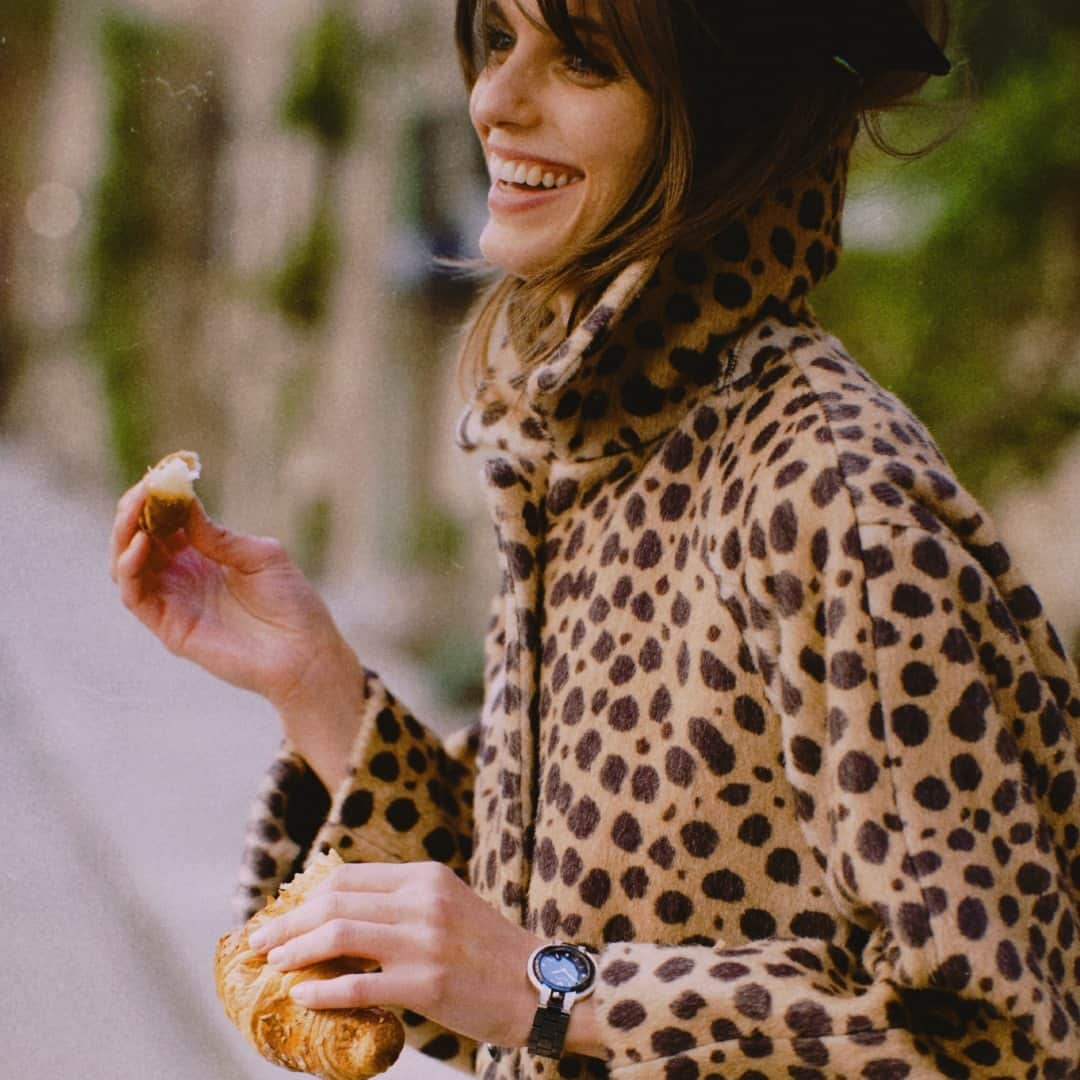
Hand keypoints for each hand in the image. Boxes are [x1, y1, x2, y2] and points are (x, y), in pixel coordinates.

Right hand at [109, 482, 364, 785]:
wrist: (305, 651)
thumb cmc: (292, 602)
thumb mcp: (262, 556)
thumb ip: (220, 536)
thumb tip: (184, 506)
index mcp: (206, 555)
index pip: (167, 521)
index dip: (159, 497)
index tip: (161, 472)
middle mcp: (183, 576)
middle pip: (139, 539)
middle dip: (135, 511)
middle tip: (142, 489)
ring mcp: (174, 601)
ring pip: (127, 565)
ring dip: (124, 534)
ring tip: (135, 512)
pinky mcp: (169, 627)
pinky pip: (135, 596)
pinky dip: (129, 568)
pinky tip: (140, 544)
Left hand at [247, 861, 571, 1051]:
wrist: (537, 983)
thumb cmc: (486, 949)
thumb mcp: (446, 905)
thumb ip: (401, 902)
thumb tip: (338, 913)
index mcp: (424, 876)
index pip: (348, 877)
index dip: (305, 896)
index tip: (280, 915)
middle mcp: (422, 900)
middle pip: (335, 901)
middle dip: (288, 921)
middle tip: (260, 941)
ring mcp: (424, 940)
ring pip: (339, 934)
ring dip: (296, 950)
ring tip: (273, 964)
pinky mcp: (428, 983)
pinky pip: (359, 985)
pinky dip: (323, 989)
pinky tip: (303, 997)